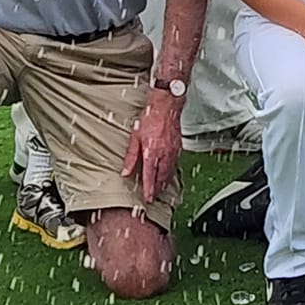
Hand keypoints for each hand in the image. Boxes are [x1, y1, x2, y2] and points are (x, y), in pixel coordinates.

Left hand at [122, 90, 183, 204]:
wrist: (167, 106)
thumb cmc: (151, 118)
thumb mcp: (135, 137)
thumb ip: (131, 156)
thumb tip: (126, 171)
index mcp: (152, 152)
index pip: (150, 176)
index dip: (149, 189)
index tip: (148, 198)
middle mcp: (165, 154)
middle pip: (162, 178)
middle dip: (157, 189)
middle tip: (153, 197)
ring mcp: (173, 151)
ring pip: (170, 172)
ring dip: (165, 182)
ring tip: (160, 189)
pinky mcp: (178, 148)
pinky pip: (175, 164)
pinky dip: (171, 172)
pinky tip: (168, 174)